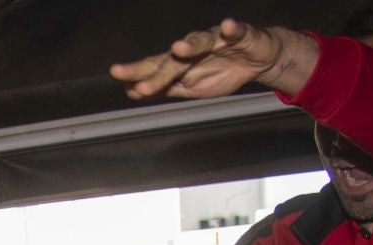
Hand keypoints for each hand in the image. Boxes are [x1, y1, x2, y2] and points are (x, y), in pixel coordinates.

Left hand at [111, 20, 319, 101]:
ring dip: (191, 45)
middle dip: (156, 69)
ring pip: (201, 41)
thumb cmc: (220, 72)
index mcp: (180, 63)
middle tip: (138, 80)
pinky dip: (232, 28)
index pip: (155, 67)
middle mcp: (193, 48)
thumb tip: (132, 91)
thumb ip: (164, 88)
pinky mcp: (240, 34)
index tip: (117, 75)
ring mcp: (216, 39)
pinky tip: (228, 26)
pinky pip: (236, 30)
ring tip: (179, 48)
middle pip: (173, 58)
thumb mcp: (190, 87)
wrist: (256, 61)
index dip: (137, 72)